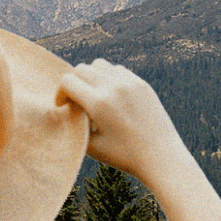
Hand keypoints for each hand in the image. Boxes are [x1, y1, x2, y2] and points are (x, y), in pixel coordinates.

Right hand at [57, 59, 186, 181]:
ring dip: (91, 77)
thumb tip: (67, 111)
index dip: (60, 93)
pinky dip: (109, 78)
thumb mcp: (92, 147)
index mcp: (99, 103)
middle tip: (77, 101)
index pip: (68, 81)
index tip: (63, 106)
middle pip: (81, 69)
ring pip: (100, 64)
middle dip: (74, 83)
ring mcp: (130, 82)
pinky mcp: (142, 84)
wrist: (161, 156)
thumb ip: (75, 126)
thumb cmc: (124, 156)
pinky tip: (112, 96)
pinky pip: (118, 70)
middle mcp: (114, 87)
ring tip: (94, 95)